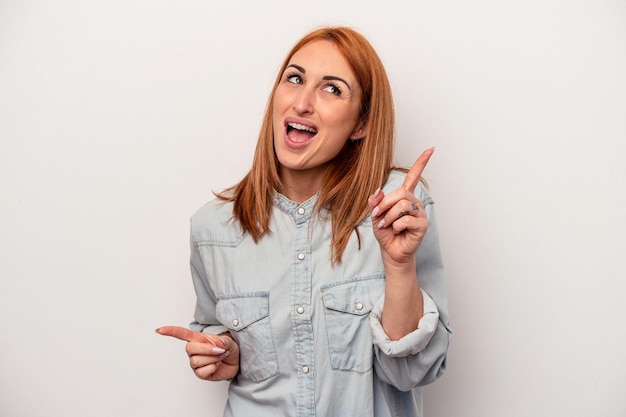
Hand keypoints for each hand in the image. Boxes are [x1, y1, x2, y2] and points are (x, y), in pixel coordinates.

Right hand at [156, 326, 239, 380]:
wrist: (235, 361)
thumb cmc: (228, 348)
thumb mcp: (229, 341)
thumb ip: (224, 341)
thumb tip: (219, 343)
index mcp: (198, 338)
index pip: (181, 334)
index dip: (170, 331)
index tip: (159, 330)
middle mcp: (194, 350)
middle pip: (189, 348)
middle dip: (207, 349)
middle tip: (220, 349)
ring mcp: (195, 362)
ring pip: (196, 361)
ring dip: (212, 359)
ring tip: (220, 356)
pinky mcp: (200, 373)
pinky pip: (201, 372)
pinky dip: (212, 367)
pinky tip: (217, 365)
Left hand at [368, 147, 433, 265]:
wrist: (391, 251)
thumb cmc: (386, 233)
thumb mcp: (375, 215)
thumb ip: (375, 202)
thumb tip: (378, 190)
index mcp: (405, 197)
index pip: (414, 176)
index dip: (421, 162)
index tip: (431, 149)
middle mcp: (415, 202)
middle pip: (401, 193)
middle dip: (385, 204)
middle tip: (377, 215)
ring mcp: (420, 214)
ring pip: (403, 205)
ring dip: (389, 216)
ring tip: (386, 225)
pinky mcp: (422, 225)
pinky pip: (406, 219)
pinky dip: (396, 225)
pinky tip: (396, 230)